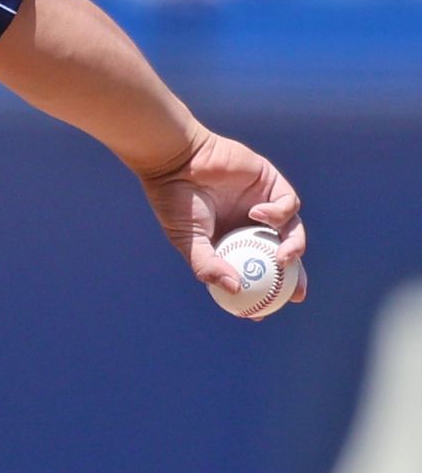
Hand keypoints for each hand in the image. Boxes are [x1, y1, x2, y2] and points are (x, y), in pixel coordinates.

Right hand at [133, 130, 307, 301]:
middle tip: (296, 294)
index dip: (263, 293)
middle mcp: (250, 225)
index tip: (263, 312)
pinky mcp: (272, 183)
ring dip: (293, 247)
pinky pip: (288, 205)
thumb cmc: (176, 201)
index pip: (255, 271)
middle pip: (282, 256)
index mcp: (231, 240)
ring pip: (292, 232)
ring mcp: (264, 204)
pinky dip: (278, 214)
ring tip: (282, 257)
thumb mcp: (188, 240)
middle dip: (294, 277)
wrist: (177, 160)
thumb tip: (234, 290)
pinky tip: (257, 214)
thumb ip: (208, 265)